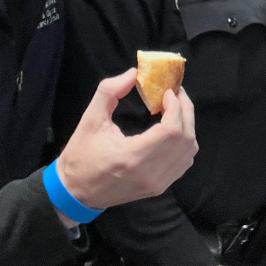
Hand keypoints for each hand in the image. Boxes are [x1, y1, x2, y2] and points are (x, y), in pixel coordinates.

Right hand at [57, 68, 196, 210]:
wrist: (77, 192)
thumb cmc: (81, 155)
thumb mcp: (90, 119)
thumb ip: (110, 91)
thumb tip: (134, 73)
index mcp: (132, 156)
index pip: (171, 130)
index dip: (175, 106)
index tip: (167, 91)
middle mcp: (150, 173)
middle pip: (186, 139)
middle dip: (185, 111)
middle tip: (176, 94)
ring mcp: (157, 183)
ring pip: (189, 152)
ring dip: (187, 126)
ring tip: (175, 109)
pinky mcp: (159, 188)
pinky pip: (183, 163)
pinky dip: (184, 143)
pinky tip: (173, 130)